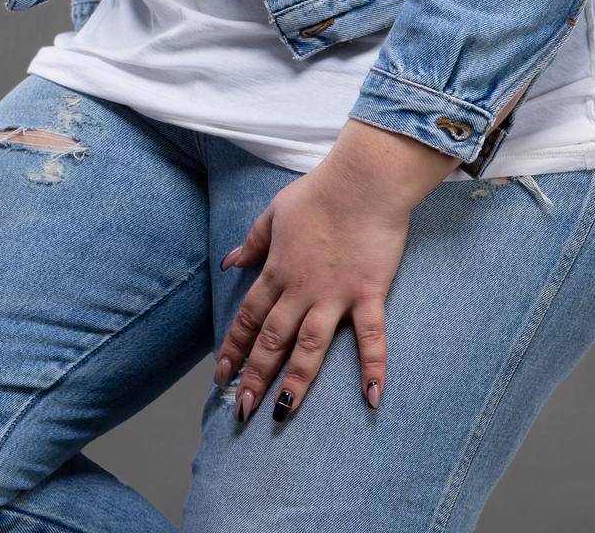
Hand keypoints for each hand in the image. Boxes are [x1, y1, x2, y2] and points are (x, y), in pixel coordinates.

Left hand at [212, 141, 419, 423]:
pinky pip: (370, 337)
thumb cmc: (318, 191)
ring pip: (309, 346)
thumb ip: (254, 242)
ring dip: (295, 382)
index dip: (234, 347)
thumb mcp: (275, 212)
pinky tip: (372, 399)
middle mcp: (301, 289)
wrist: (361, 180)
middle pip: (272, 339)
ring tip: (282, 413)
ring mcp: (335, 295)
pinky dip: (372, 368)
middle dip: (255, 375)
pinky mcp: (368, 293)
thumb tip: (230, 263)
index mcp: (278, 270)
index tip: (222, 374)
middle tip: (243, 409)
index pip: (249, 316)